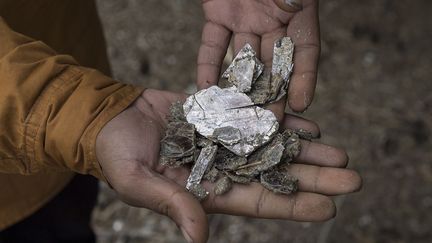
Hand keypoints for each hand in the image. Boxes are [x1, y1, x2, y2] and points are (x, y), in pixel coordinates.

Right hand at [96, 89, 360, 242]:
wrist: (110, 118)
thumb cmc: (117, 154)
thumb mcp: (138, 182)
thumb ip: (172, 203)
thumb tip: (200, 237)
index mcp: (207, 191)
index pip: (257, 202)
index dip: (292, 206)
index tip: (329, 206)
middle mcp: (224, 167)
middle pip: (276, 175)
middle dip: (312, 177)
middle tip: (350, 176)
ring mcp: (225, 140)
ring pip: (273, 146)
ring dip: (306, 149)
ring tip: (339, 151)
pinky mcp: (221, 113)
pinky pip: (257, 117)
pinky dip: (282, 120)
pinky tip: (308, 123)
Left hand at [197, 0, 319, 116]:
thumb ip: (295, 4)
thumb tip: (294, 39)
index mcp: (297, 9)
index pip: (304, 50)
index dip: (304, 78)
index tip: (300, 106)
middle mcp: (271, 19)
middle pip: (272, 63)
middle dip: (269, 94)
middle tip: (265, 122)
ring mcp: (244, 18)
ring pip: (243, 59)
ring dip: (238, 87)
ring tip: (234, 114)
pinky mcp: (217, 14)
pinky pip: (212, 43)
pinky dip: (208, 66)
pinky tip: (206, 90)